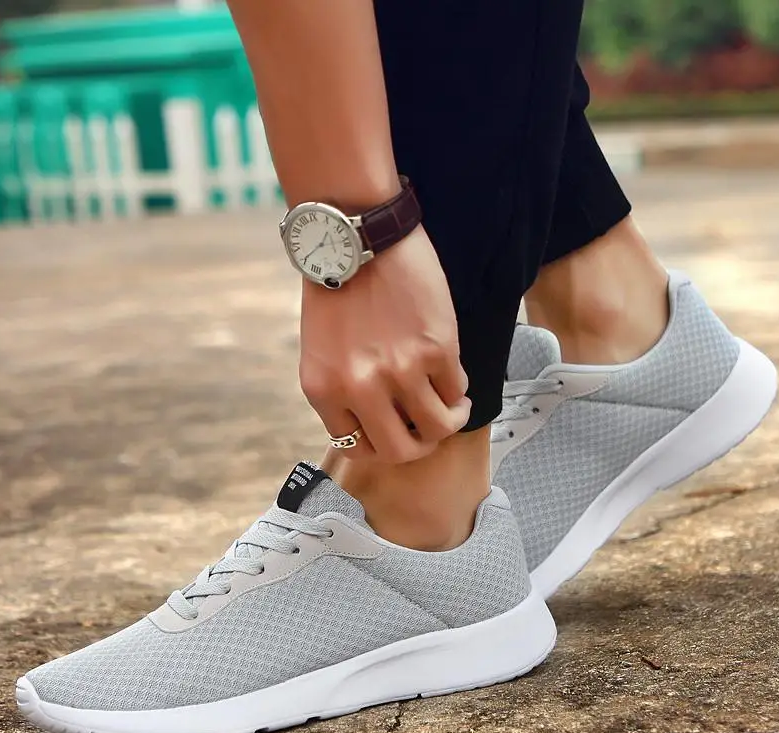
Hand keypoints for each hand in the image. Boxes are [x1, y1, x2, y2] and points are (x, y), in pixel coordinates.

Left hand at [299, 226, 469, 462]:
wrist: (357, 234)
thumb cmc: (336, 287)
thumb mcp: (320, 350)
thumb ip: (343, 390)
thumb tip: (379, 420)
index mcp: (323, 389)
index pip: (357, 447)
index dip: (381, 444)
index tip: (395, 431)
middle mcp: (360, 388)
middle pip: (401, 451)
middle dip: (419, 446)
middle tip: (428, 432)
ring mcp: (400, 371)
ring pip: (438, 427)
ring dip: (450, 421)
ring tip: (453, 407)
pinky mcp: (437, 349)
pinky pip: (457, 389)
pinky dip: (458, 389)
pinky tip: (453, 376)